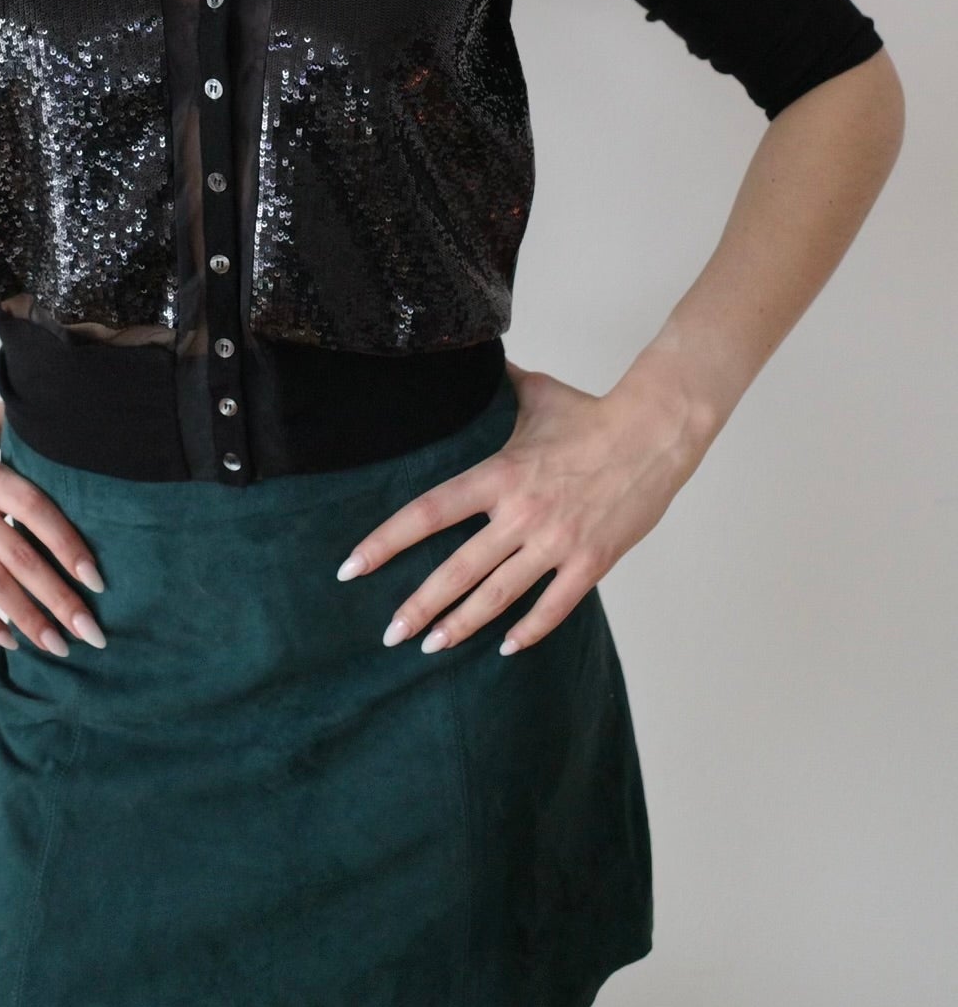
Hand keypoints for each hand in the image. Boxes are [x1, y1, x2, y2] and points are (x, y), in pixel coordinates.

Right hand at [0, 400, 108, 655]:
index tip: (95, 579)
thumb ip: (17, 428)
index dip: (68, 545)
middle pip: (22, 558)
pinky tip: (8, 639)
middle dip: (60, 599)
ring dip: (28, 618)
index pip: (38, 510)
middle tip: (91, 631)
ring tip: (57, 645)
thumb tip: (56, 418)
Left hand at [336, 359, 704, 655]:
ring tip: (431, 646)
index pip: (428, 511)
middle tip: (389, 634)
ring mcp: (557, 541)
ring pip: (498, 595)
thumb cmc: (591, 413)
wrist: (654, 431)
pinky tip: (506, 647)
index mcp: (499, 474)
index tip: (352, 567)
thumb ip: (497, 386)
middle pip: (457, 569)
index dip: (385, 542)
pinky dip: (529, 631)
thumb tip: (470, 358)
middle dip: (418, 606)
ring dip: (461, 625)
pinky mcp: (591, 561)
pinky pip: (554, 606)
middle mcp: (521, 513)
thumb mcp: (535, 394)